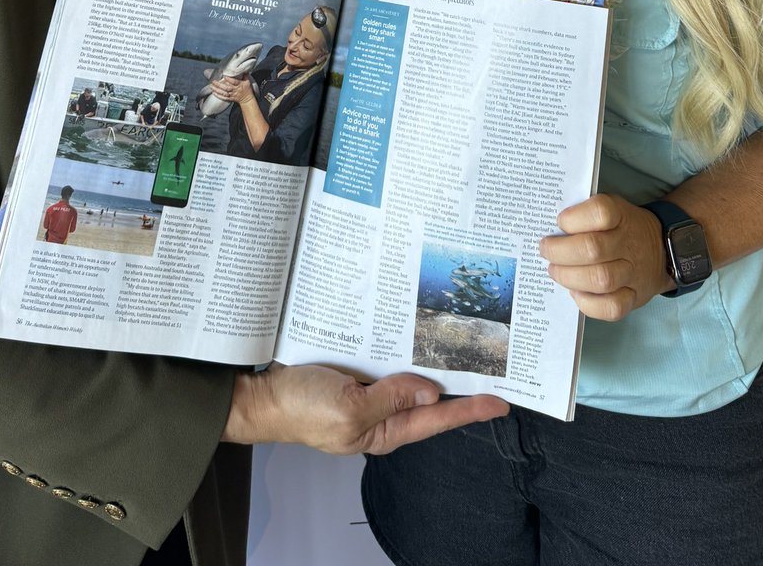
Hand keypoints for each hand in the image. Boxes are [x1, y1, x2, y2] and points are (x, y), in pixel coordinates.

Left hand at [208, 76, 254, 104]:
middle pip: (227, 88)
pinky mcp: (230, 98)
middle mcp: (235, 90)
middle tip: (213, 81)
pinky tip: (213, 92)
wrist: (247, 99)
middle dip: (219, 85)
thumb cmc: (247, 89)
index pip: (234, 82)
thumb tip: (243, 67)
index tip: (224, 76)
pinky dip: (218, 96)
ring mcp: (232, 95)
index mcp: (240, 85)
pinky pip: (223, 97)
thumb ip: (244, 74)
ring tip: (211, 86)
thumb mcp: (248, 81)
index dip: (229, 80)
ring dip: (217, 90)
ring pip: (224, 93)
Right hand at [222, 363, 507, 454]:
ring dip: (433, 360)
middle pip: (429, 398)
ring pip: (410, 374)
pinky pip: (386, 360)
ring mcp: (368, 391)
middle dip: (459, 383)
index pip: (437, 421)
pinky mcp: (354, 371)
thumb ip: (391, 399)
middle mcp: (382, 412)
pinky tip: (417, 331)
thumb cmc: (299, 409)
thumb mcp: (350, 409)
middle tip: (492, 366)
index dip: (470, 410)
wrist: (262, 394)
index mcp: (384, 430)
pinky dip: (403, 347)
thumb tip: (430, 394)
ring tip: (465, 345)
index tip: (500, 401)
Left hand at [539, 194, 669, 320]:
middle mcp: (629, 244)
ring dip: (569, 277)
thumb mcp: (609, 208)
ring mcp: (633, 273)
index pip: (600, 212)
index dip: (574, 218)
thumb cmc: (621, 227)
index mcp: (621, 216)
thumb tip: (548, 227)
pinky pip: (612, 308)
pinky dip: (588, 303)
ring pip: (600, 280)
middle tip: (546, 250)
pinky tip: (576, 292)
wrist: (662, 249)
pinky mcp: (634, 298)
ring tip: (555, 270)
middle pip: (592, 249)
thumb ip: (582, 213)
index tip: (560, 222)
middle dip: (559, 252)